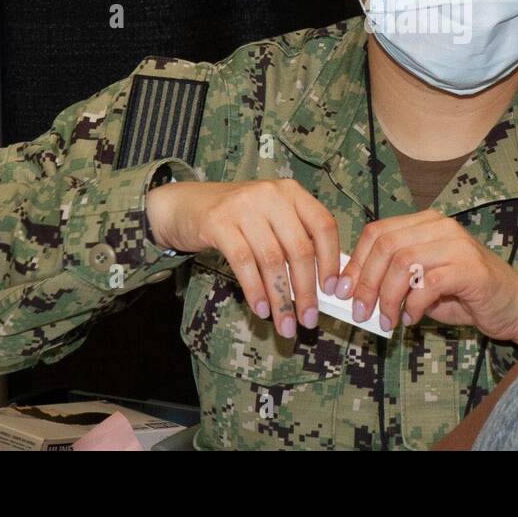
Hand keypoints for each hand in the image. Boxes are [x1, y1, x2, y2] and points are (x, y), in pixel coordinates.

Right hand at [146, 179, 339, 337]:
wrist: (184, 204)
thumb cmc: (235, 217)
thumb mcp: (269, 217)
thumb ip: (294, 240)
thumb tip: (322, 284)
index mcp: (291, 192)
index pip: (323, 226)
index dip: (331, 260)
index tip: (333, 291)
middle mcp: (270, 195)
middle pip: (299, 248)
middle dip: (306, 290)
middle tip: (309, 319)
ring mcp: (244, 206)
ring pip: (272, 260)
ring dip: (282, 298)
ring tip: (285, 324)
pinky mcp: (218, 223)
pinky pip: (244, 263)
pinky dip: (256, 291)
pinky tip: (262, 309)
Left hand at [335, 209, 517, 348]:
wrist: (516, 305)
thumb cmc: (467, 294)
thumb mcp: (423, 280)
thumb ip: (395, 278)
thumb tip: (353, 290)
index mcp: (426, 223)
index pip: (377, 232)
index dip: (354, 263)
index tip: (341, 291)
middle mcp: (440, 227)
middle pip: (385, 245)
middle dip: (365, 282)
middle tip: (360, 312)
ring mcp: (457, 245)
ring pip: (403, 262)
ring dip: (387, 296)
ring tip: (386, 320)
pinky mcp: (470, 268)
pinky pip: (428, 282)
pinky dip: (413, 304)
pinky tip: (412, 319)